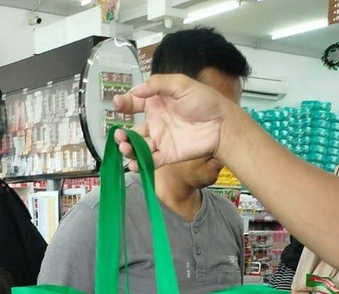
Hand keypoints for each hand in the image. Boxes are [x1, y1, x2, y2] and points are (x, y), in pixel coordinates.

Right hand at [113, 74, 234, 170]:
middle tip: (119, 136)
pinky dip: (140, 164)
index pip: (134, 104)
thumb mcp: (181, 84)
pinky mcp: (167, 155)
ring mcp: (160, 140)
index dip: (124, 104)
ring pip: (138, 147)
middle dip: (122, 135)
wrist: (221, 125)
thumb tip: (136, 90)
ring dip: (128, 149)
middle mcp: (156, 123)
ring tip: (125, 148)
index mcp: (156, 104)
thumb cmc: (204, 101)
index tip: (117, 105)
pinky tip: (134, 164)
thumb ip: (158, 84)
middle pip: (132, 131)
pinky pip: (149, 161)